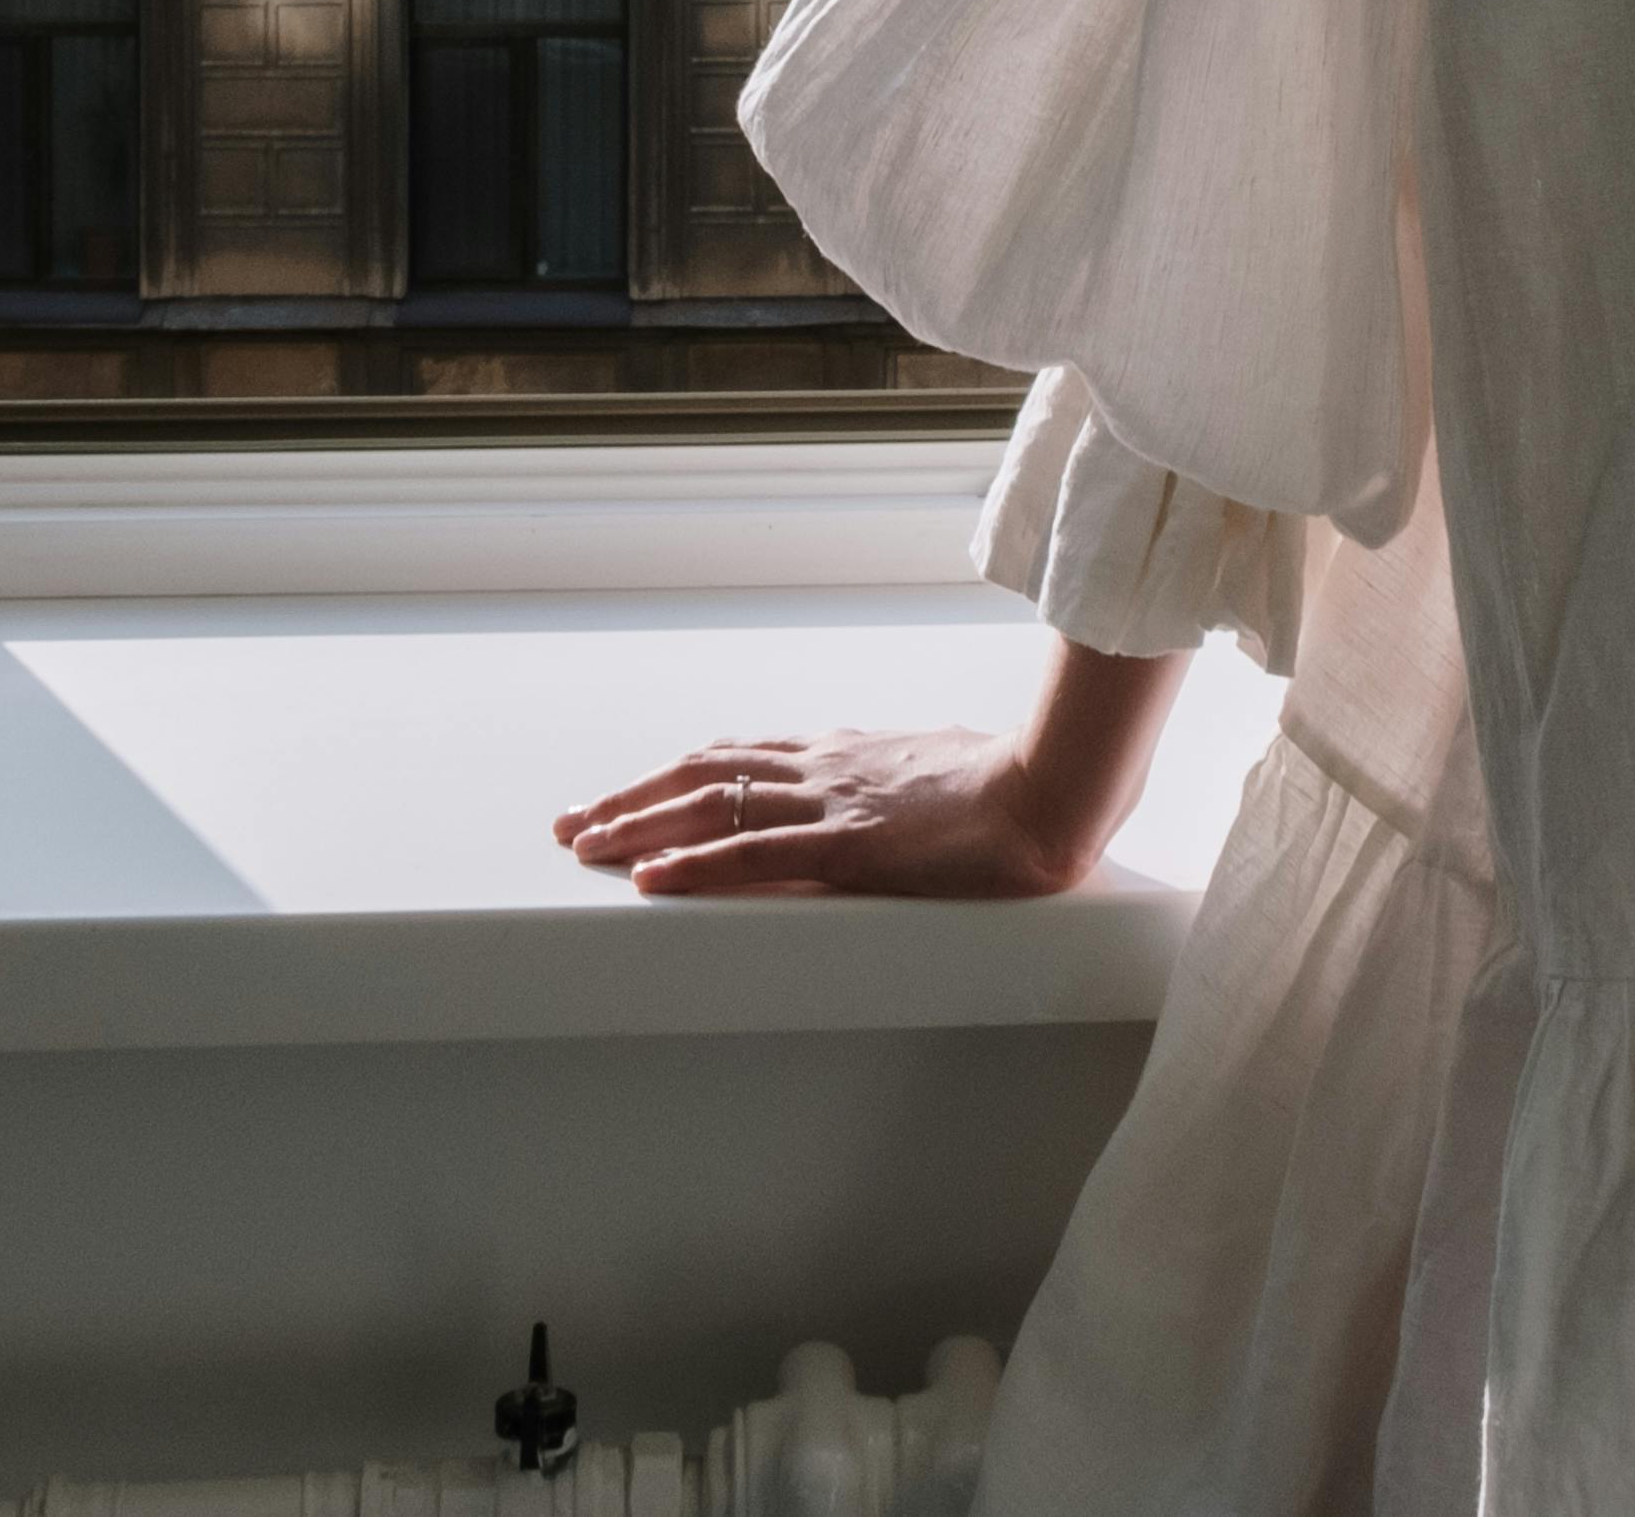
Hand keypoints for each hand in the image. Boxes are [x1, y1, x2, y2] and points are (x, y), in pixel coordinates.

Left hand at [552, 722, 1097, 899]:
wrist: (1058, 786)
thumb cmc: (1023, 779)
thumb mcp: (949, 768)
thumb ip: (910, 774)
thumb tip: (903, 778)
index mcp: (848, 754)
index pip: (742, 757)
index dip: (680, 775)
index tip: (635, 793)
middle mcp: (825, 769)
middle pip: (703, 772)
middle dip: (633, 797)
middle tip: (577, 822)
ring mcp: (831, 803)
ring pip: (709, 806)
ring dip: (639, 826)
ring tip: (586, 846)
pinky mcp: (848, 846)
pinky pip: (752, 854)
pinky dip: (692, 866)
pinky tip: (649, 880)